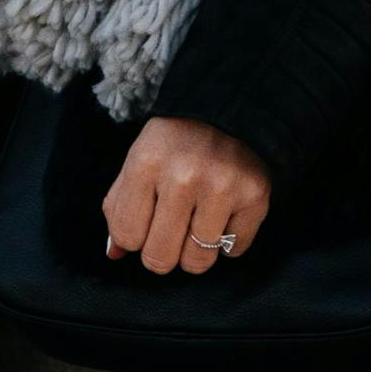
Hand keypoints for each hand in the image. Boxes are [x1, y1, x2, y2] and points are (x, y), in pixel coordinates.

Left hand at [103, 116, 269, 273]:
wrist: (232, 110)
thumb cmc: (176, 144)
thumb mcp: (138, 161)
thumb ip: (119, 208)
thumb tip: (115, 253)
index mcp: (146, 163)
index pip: (128, 237)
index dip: (136, 236)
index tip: (147, 220)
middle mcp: (184, 175)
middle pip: (161, 257)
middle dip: (164, 252)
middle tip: (172, 229)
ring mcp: (223, 187)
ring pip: (198, 261)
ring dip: (197, 250)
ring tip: (199, 221)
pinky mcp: (255, 196)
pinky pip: (234, 251)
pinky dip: (229, 241)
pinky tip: (225, 214)